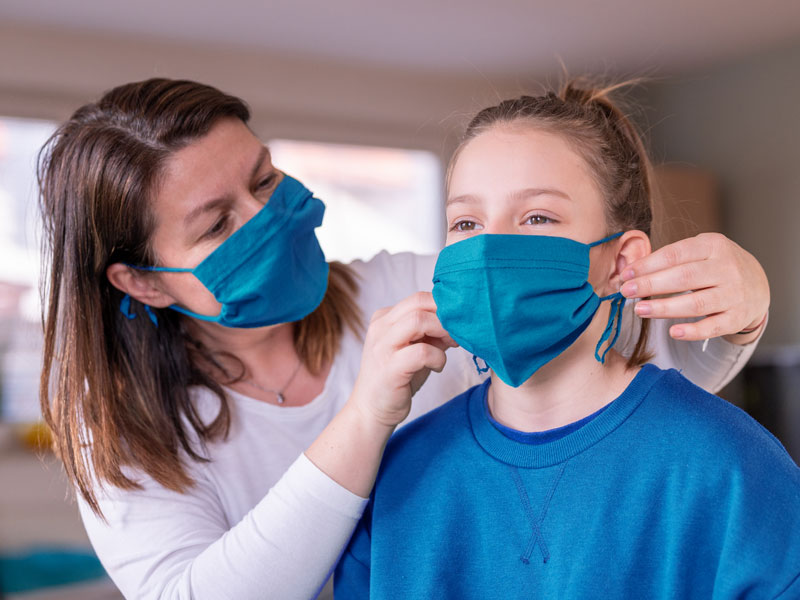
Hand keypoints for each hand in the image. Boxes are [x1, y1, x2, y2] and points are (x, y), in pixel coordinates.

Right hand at [351, 292, 457, 427]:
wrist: (371, 411)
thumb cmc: (397, 379)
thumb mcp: (415, 349)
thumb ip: (432, 333)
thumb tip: (458, 321)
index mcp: (384, 318)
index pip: (419, 298)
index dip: (443, 307)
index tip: (457, 324)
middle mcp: (380, 327)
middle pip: (419, 303)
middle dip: (445, 315)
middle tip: (457, 333)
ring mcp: (382, 347)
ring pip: (418, 321)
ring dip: (442, 331)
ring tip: (449, 346)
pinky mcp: (389, 368)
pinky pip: (421, 352)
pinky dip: (438, 358)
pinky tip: (438, 367)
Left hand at [619, 232, 769, 342]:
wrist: (757, 283)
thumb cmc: (715, 265)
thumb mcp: (699, 251)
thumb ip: (669, 259)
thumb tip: (629, 271)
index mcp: (713, 246)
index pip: (675, 255)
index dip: (648, 265)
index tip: (626, 275)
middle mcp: (726, 268)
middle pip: (683, 278)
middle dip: (651, 285)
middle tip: (626, 291)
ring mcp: (734, 294)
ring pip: (696, 303)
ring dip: (664, 308)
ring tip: (640, 310)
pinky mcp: (737, 317)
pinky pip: (713, 327)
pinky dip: (693, 331)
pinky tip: (672, 332)